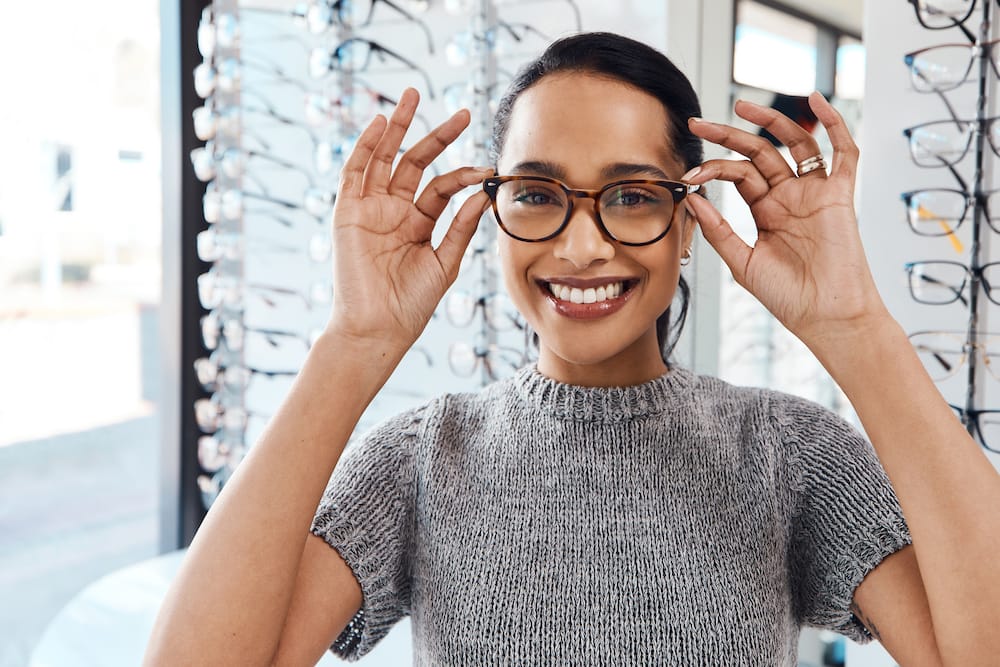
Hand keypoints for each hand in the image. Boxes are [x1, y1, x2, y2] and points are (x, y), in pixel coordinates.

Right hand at [327, 88, 492, 348]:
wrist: (379, 328)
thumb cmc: (411, 303)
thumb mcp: (445, 262)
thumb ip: (461, 227)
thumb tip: (483, 193)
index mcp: (417, 223)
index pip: (441, 187)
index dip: (463, 174)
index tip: (487, 166)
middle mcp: (393, 211)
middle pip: (413, 162)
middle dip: (435, 135)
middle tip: (462, 112)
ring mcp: (370, 210)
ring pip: (383, 159)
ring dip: (397, 127)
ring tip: (413, 96)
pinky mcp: (348, 214)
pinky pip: (354, 174)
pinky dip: (365, 148)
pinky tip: (380, 124)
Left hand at [683, 92, 890, 348]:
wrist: (824, 316)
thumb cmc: (788, 297)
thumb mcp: (742, 262)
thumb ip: (718, 230)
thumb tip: (692, 199)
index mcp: (765, 211)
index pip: (738, 175)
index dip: (712, 169)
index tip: (688, 173)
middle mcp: (789, 197)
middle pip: (760, 153)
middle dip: (729, 136)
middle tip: (698, 125)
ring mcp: (814, 194)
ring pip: (795, 144)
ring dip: (771, 121)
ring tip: (742, 106)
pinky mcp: (840, 196)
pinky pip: (843, 154)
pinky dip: (835, 125)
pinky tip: (817, 101)